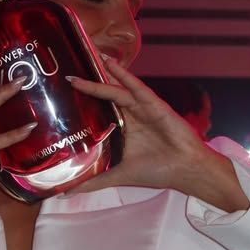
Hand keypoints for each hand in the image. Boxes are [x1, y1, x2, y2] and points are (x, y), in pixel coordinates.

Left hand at [66, 58, 249, 211]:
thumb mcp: (118, 175)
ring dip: (102, 74)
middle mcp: (131, 115)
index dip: (83, 101)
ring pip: (117, 88)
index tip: (63, 92)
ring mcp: (142, 108)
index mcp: (123, 129)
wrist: (186, 170)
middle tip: (69, 70)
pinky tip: (109, 63)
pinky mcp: (153, 104)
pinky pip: (135, 86)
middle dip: (89, 82)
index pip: (99, 110)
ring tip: (86, 56)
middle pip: (106, 95)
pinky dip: (123, 75)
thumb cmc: (158, 171)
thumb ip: (93, 181)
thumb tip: (65, 192)